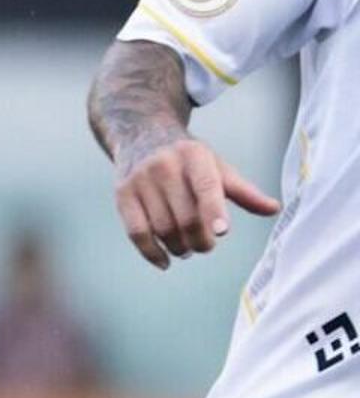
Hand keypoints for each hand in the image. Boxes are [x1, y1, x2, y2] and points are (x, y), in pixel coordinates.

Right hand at [116, 135, 279, 268]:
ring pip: (162, 227)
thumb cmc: (187, 158)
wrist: (141, 136)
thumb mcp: (217, 167)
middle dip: (199, 240)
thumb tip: (273, 209)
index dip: (214, 210)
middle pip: (184, 215)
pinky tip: (164, 261)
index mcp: (193, 156)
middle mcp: (164, 166)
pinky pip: (137, 232)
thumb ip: (243, 191)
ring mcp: (140, 181)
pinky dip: (151, 252)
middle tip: (206, 246)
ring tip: (186, 249)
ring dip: (179, 247)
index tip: (222, 231)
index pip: (205, 186)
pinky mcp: (123, 196)